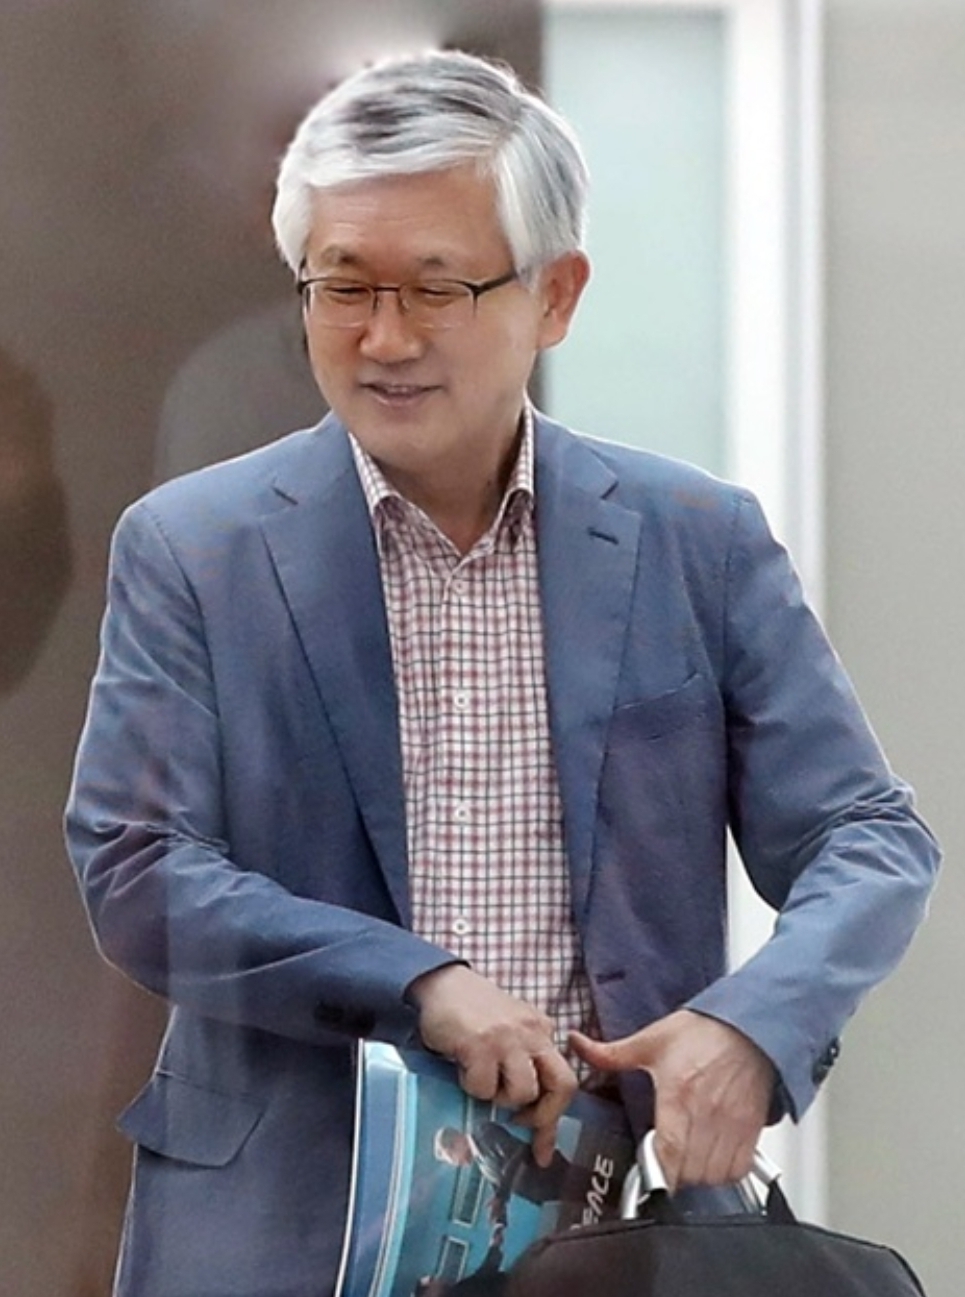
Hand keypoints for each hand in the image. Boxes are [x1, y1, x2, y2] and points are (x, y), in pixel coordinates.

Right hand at [407, 964, 576, 1164]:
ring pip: (523, 1092)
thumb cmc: (472, 1012)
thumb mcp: (508, 1030)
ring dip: (499, 1097)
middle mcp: (532, 1033)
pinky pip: (483, 1088)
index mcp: (541, 1030)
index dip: (554, 1119)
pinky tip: (463, 1067)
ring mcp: (508, 1038)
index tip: (543, 1150)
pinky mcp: (481, 1044)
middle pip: (563, 1086)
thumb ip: (522, 1060)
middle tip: (518, 1123)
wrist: (441, 982)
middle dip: (544, 1116)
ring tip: (482, 1080)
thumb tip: (525, 1113)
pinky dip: (471, 1086)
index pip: (564, 1079)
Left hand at [570, 1010, 774, 1189]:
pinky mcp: (751, 1130)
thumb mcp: (651, 1040)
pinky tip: (709, 1157)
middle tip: (662, 1159)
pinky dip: (722, 1173)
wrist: (748, 1026)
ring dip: (696, 1176)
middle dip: (671, 1175)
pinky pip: (737, 1170)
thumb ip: (610, 1053)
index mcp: (679, 1093)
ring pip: (713, 1176)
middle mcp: (708, 1114)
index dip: (657, 1173)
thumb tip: (577, 1044)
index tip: (646, 1173)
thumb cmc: (702, 1032)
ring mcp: (732, 1125)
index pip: (670, 1150)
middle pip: (689, 1172)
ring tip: (684, 1159)